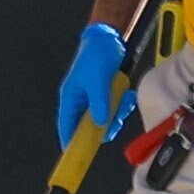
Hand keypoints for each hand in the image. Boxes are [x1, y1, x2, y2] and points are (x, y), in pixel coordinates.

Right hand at [54, 21, 130, 149]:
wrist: (110, 37)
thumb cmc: (97, 55)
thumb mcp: (98, 80)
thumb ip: (99, 102)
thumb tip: (100, 123)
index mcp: (71, 98)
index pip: (67, 126)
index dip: (70, 142)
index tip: (76, 156)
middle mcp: (81, 101)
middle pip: (88, 126)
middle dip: (103, 126)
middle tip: (115, 121)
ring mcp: (94, 98)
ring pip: (104, 118)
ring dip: (116, 113)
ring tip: (123, 100)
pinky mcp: (106, 94)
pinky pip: (114, 108)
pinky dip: (122, 104)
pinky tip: (127, 94)